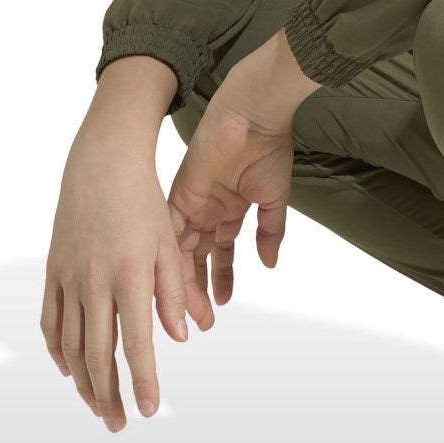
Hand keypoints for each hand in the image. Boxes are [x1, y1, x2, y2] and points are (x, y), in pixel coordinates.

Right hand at [41, 146, 187, 431]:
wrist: (102, 165)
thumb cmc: (143, 202)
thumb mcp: (169, 244)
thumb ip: (173, 293)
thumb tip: (179, 338)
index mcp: (128, 277)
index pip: (135, 344)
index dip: (142, 381)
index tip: (150, 410)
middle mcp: (93, 282)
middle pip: (97, 355)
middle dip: (108, 396)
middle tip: (120, 425)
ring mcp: (68, 278)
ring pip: (70, 345)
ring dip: (83, 382)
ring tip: (97, 407)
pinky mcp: (52, 271)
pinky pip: (51, 321)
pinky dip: (57, 350)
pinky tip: (68, 370)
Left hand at [166, 97, 295, 330]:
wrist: (253, 119)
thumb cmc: (268, 150)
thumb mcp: (273, 201)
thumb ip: (270, 233)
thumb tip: (269, 263)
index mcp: (229, 207)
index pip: (221, 251)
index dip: (221, 277)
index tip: (222, 304)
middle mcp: (206, 209)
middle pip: (196, 258)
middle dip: (199, 291)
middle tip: (202, 323)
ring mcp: (190, 204)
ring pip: (180, 254)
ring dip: (184, 286)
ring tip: (190, 316)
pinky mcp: (178, 198)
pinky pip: (169, 237)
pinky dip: (171, 263)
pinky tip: (175, 289)